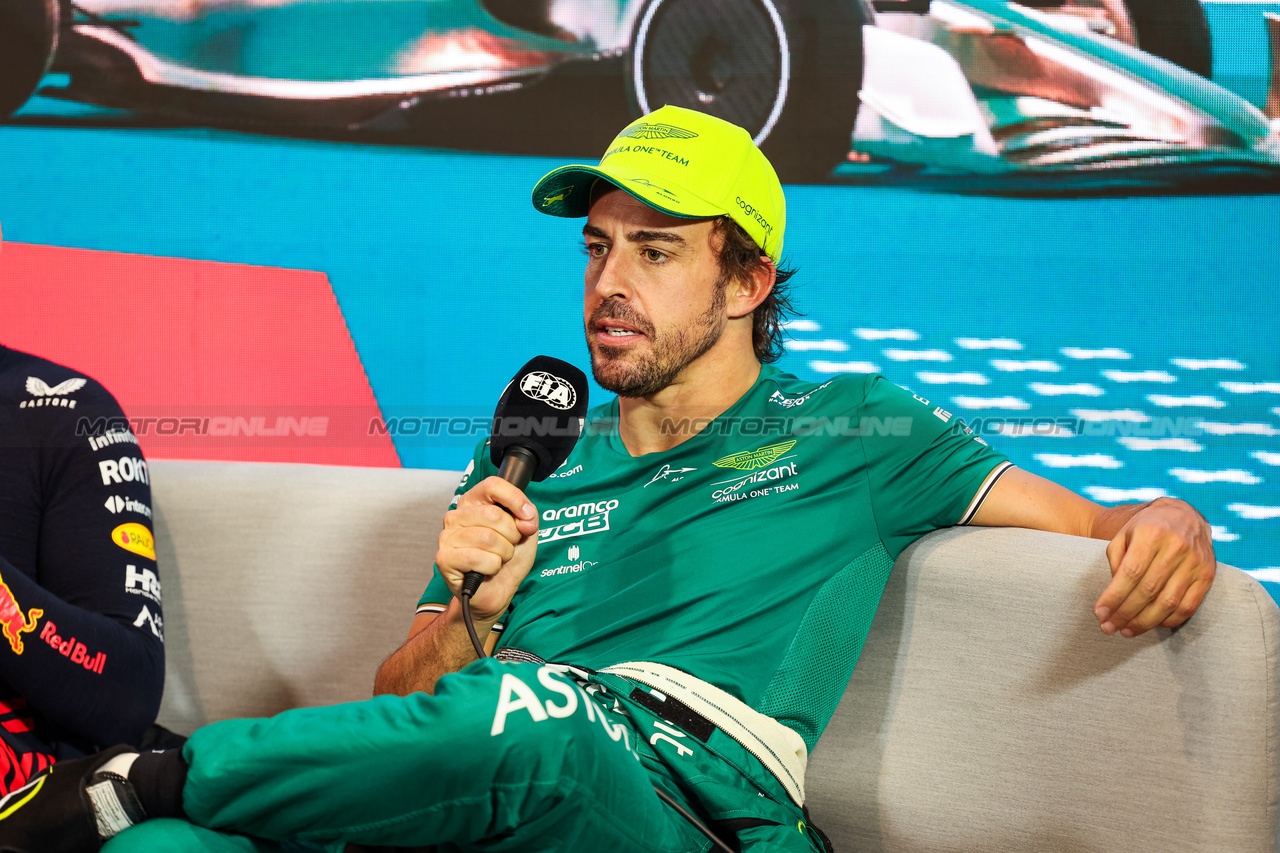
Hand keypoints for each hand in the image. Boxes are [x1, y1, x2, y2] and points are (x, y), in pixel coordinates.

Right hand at [435, 476, 538, 624]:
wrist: (497, 590)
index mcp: (473, 502)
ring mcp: (447, 536)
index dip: (515, 499)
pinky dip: (492, 567)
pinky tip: (485, 570)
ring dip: (503, 554)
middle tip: (508, 546)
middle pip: (494, 515)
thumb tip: (526, 517)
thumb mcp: (526, 532)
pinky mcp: (444, 558)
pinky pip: (479, 558)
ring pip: (488, 538)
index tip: (527, 517)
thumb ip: (529, 516)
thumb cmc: (508, 559)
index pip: (492, 485)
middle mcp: (456, 515)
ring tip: (497, 559)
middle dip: (512, 536)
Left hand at [1095, 497, 1215, 637]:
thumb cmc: (1146, 529)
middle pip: (1148, 591)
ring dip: (1144, 622)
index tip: (1100, 613)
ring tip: (1126, 630)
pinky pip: (1188, 606)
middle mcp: (1176, 548)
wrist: (1184, 517)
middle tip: (1108, 627)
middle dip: (1125, 613)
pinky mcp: (1207, 575)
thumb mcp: (1124, 535)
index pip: (1131, 573)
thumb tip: (1114, 594)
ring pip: (1168, 602)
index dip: (1114, 597)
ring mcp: (1195, 563)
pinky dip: (1169, 620)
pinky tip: (1152, 625)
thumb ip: (1115, 561)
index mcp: (1152, 534)